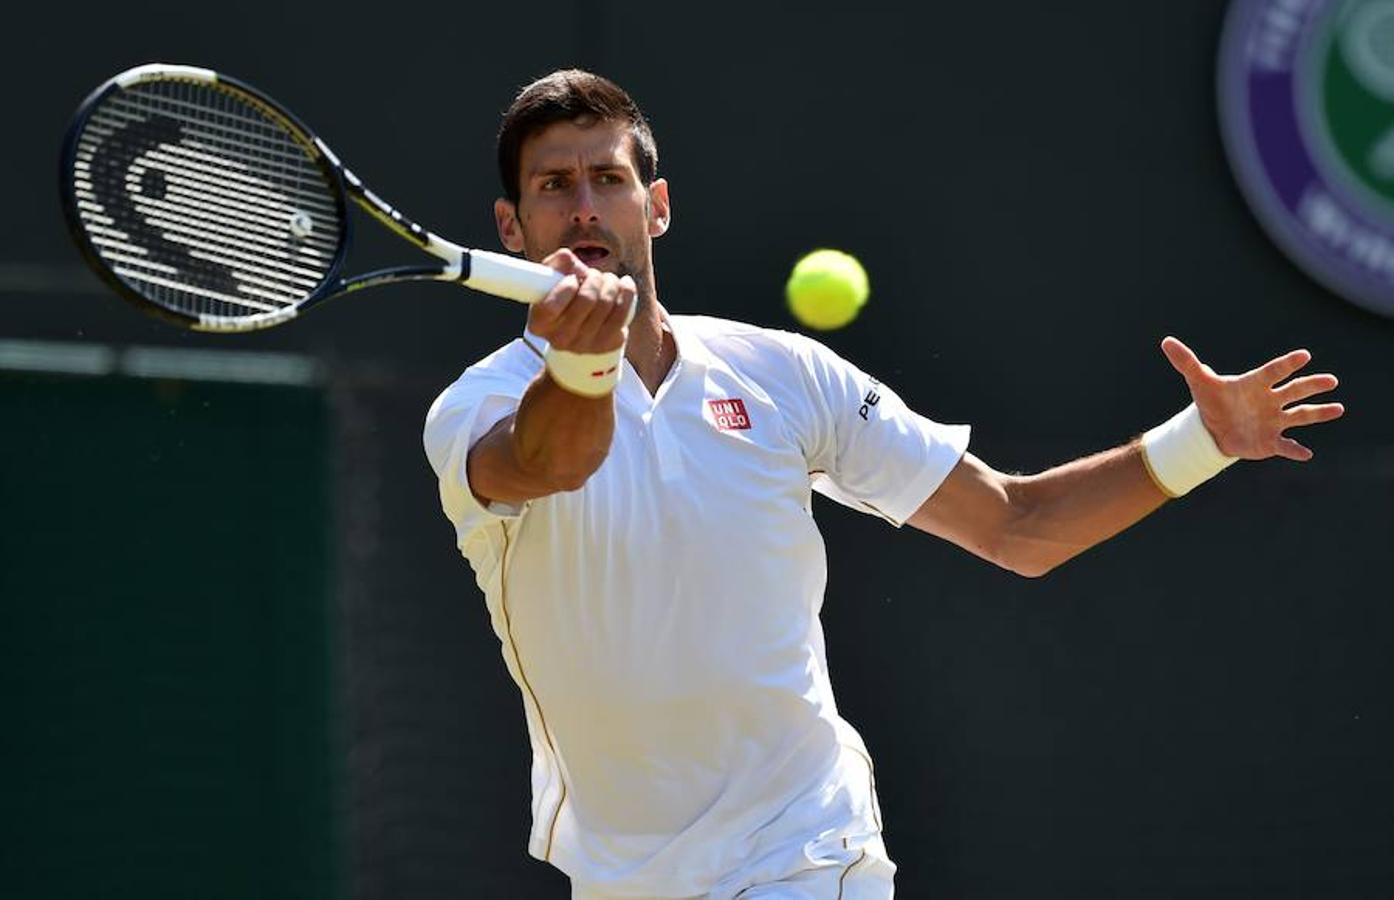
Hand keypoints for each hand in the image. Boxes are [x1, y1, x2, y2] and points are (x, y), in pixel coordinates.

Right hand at [528, 248, 635, 353]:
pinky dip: (627, 292)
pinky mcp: (607, 344)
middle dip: (594, 278)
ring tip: (607, 279)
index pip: (551, 307)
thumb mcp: (551, 281)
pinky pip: (624, 312)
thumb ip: (555, 265)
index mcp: (539, 324)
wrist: (580, 328)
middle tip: (593, 275)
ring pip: (606, 303)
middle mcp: (560, 339)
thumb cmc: (562, 298)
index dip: (566, 287)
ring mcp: (585, 345)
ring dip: (610, 282)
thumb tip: (567, 257)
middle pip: (586, 300)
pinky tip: (624, 284)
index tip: (572, 278)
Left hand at [1160, 336, 1343, 461]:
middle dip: (1312, 385)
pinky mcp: (1271, 441)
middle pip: (1294, 390)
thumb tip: (1166, 341)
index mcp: (1256, 383)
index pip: (1274, 371)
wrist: (1213, 429)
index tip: (1304, 355)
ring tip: (1338, 408)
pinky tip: (1306, 454)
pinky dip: (1295, 450)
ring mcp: (1274, 420)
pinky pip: (1286, 446)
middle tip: (1331, 380)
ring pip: (1300, 415)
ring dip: (1318, 413)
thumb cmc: (1211, 401)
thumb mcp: (1198, 382)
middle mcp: (1271, 400)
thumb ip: (1186, 363)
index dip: (1287, 364)